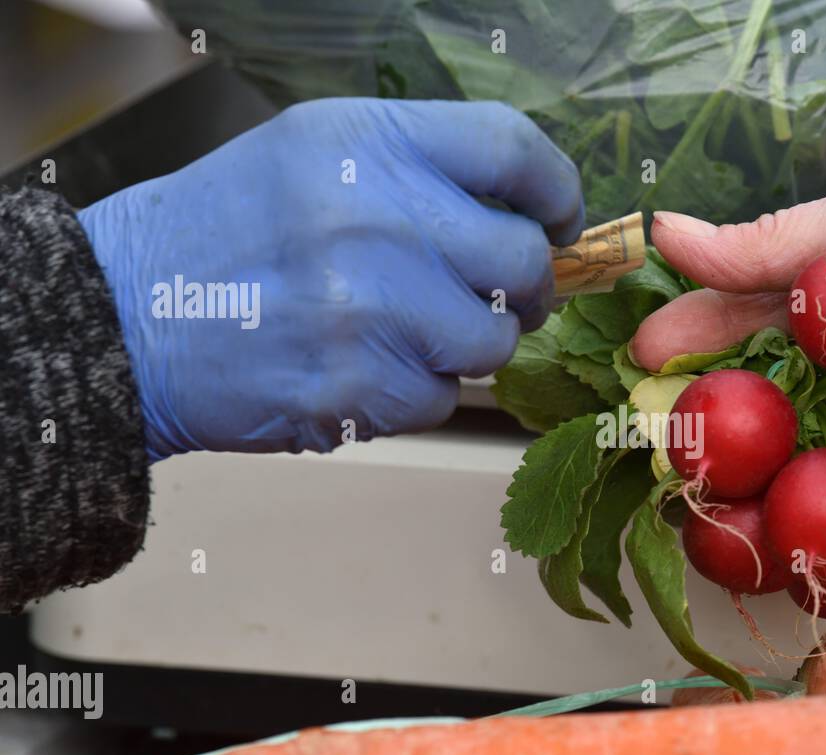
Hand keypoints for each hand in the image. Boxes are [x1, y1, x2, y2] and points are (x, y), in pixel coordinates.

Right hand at [78, 98, 582, 459]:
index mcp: (367, 142)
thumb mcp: (312, 155)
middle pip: (522, 260)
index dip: (556, 191)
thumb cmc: (231, 233)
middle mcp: (377, 215)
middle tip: (499, 298)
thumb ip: (420, 174)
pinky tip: (360, 369)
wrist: (125, 316)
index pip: (513, 149)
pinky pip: (440, 399)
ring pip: (491, 342)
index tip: (559, 221)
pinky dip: (414, 393)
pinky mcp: (357, 384)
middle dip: (525, 288)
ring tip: (404, 334)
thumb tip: (531, 221)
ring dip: (464, 348)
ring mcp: (369, 306)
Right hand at [630, 130, 825, 563]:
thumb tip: (666, 236)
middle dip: (729, 458)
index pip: (752, 348)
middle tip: (678, 466)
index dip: (697, 358)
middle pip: (785, 436)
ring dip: (780, 520)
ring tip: (728, 534)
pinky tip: (808, 567)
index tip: (643, 366)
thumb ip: (769, 248)